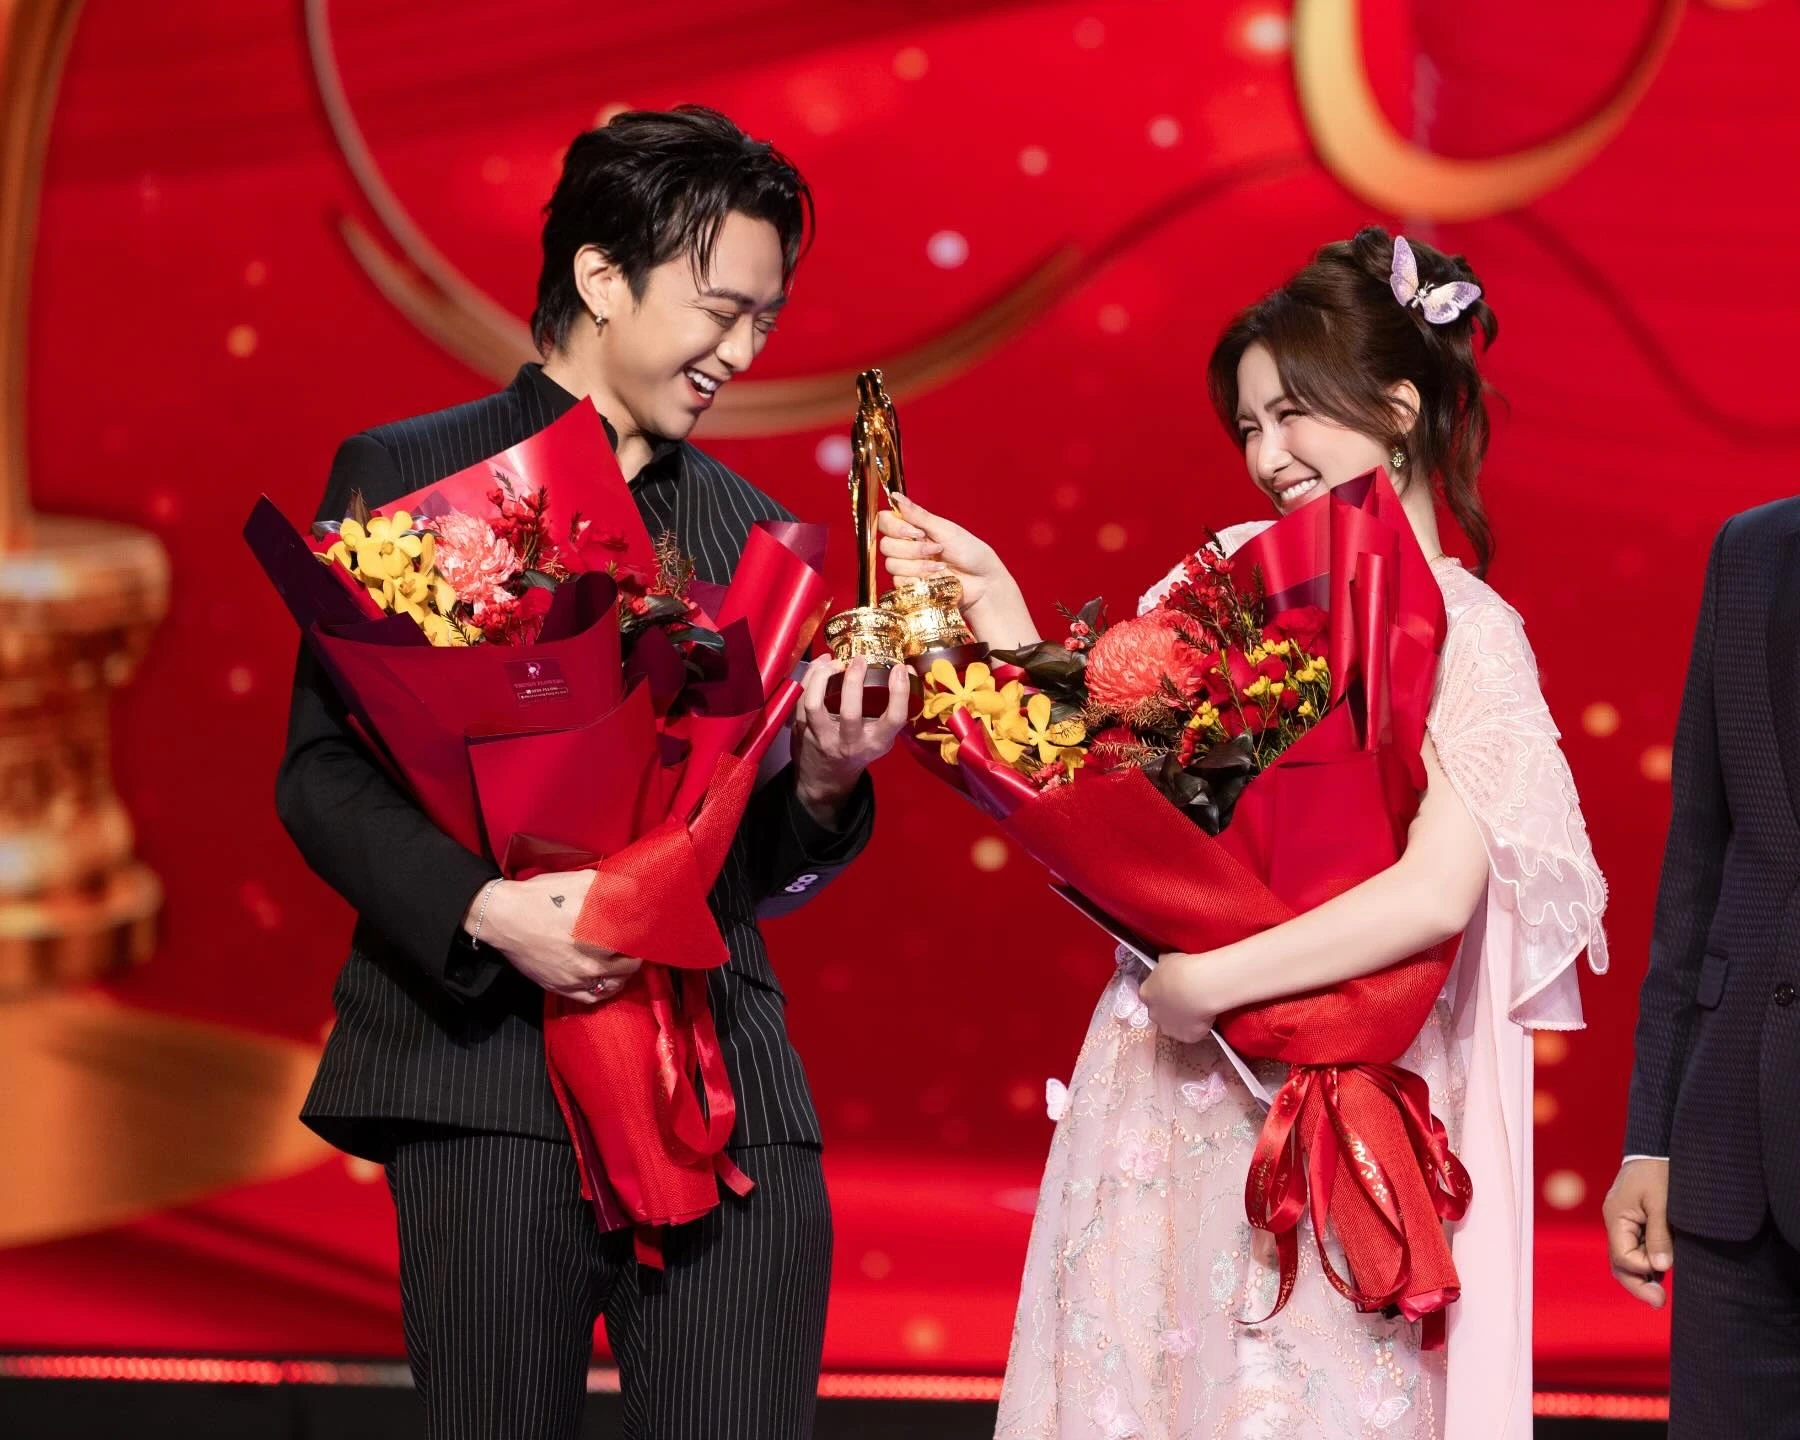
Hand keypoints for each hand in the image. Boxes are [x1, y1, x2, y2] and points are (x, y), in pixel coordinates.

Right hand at [472, 871, 641, 1005]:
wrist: (503, 917)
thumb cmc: (540, 897)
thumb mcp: (578, 882)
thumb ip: (610, 886)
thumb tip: (634, 889)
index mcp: (596, 933)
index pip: (635, 941)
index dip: (645, 935)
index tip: (649, 929)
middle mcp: (589, 960)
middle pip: (629, 966)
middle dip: (636, 955)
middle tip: (638, 946)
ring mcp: (574, 977)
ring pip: (613, 985)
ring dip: (623, 975)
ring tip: (625, 963)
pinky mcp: (560, 987)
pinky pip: (591, 998)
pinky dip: (604, 991)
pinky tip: (607, 981)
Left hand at [792, 654, 908, 823]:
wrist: (826, 778)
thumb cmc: (859, 751)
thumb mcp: (882, 739)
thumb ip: (891, 711)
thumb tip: (903, 669)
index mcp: (875, 742)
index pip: (893, 718)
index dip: (899, 692)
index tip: (899, 668)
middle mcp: (849, 742)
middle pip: (850, 712)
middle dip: (854, 681)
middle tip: (859, 660)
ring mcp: (822, 737)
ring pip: (814, 704)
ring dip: (822, 677)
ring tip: (832, 660)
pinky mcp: (802, 730)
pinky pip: (800, 700)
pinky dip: (809, 677)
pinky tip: (820, 665)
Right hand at [876, 493, 1035, 645]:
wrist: (982, 581)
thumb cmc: (969, 552)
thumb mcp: (944, 529)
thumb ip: (918, 515)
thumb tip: (895, 495)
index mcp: (914, 528)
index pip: (885, 522)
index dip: (895, 527)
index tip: (916, 531)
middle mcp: (907, 546)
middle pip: (886, 545)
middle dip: (912, 549)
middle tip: (936, 549)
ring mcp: (908, 567)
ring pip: (891, 565)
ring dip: (918, 565)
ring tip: (940, 565)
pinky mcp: (910, 585)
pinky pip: (899, 582)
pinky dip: (918, 578)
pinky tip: (936, 578)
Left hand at [1139, 951, 1224, 1042]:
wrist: (1198, 987)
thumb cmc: (1181, 969)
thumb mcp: (1168, 960)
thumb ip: (1163, 966)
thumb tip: (1163, 963)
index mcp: (1146, 994)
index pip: (1150, 995)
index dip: (1162, 992)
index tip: (1173, 988)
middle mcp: (1153, 1014)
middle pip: (1159, 1013)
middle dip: (1170, 1009)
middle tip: (1186, 1000)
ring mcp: (1168, 1028)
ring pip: (1173, 1026)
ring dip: (1182, 1021)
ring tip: (1197, 1010)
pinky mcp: (1186, 1037)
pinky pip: (1191, 1034)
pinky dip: (1197, 1028)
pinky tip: (1206, 1018)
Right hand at [1603, 1157, 1672, 1307]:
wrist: (1659, 1147)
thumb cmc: (1660, 1172)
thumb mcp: (1663, 1203)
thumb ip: (1659, 1236)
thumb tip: (1661, 1269)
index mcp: (1616, 1217)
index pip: (1622, 1256)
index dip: (1642, 1269)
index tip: (1665, 1275)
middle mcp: (1616, 1223)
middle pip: (1620, 1263)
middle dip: (1638, 1284)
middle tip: (1659, 1303)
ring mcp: (1626, 1223)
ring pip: (1629, 1259)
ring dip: (1644, 1276)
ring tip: (1663, 1294)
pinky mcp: (1638, 1222)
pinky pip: (1639, 1249)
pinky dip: (1649, 1263)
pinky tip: (1664, 1273)